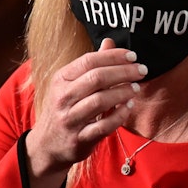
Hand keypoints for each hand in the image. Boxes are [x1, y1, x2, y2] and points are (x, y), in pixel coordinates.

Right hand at [26, 38, 145, 178]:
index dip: (114, 56)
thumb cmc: (64, 109)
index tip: (133, 56)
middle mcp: (63, 97)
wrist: (46, 145)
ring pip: (100, 101)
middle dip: (123, 72)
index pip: (89, 61)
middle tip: (141, 71)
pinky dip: (119, 115)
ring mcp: (70, 119)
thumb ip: (91, 64)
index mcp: (61, 79)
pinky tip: (129, 107)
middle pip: (97, 78)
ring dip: (123, 92)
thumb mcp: (70, 84)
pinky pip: (103, 126)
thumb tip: (109, 42)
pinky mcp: (79, 139)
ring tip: (136, 88)